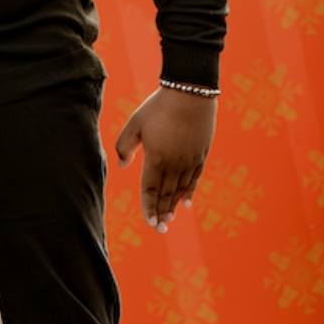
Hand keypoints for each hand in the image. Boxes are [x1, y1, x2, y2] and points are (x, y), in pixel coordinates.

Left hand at [114, 86, 215, 230]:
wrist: (190, 92)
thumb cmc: (158, 106)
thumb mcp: (135, 123)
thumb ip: (125, 146)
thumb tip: (122, 166)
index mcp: (156, 158)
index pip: (151, 190)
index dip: (149, 207)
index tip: (149, 223)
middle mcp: (175, 164)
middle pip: (167, 194)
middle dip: (161, 213)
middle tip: (160, 230)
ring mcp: (190, 160)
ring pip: (181, 190)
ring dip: (173, 206)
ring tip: (169, 220)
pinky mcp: (201, 154)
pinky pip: (195, 179)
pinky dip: (189, 192)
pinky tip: (185, 204)